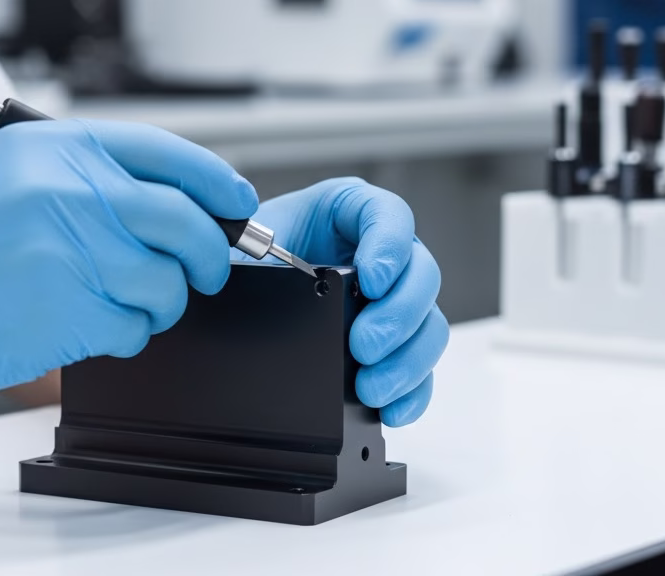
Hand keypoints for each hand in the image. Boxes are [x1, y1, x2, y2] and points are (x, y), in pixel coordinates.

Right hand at [0, 120, 256, 412]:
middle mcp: (73, 194)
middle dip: (210, 255)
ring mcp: (72, 255)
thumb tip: (175, 205)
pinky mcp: (68, 315)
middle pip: (186, 223)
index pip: (171, 156)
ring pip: (168, 285)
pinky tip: (89, 324)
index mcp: (61, 150)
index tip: (237, 204)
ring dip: (160, 302)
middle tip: (206, 270)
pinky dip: (126, 334)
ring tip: (120, 301)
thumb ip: (92, 180)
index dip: (218, 183)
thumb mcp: (13, 175)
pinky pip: (135, 329)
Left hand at [242, 178, 448, 426]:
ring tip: (371, 386)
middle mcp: (384, 253)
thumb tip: (264, 281)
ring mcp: (395, 299)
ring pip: (429, 324)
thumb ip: (259, 255)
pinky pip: (421, 368)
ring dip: (406, 359)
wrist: (235, 297)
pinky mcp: (397, 343)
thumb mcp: (246, 248)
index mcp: (350, 212)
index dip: (389, 247)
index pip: (390, 216)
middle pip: (422, 274)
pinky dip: (411, 391)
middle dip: (397, 315)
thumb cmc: (245, 263)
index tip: (371, 280)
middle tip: (364, 345)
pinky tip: (391, 408)